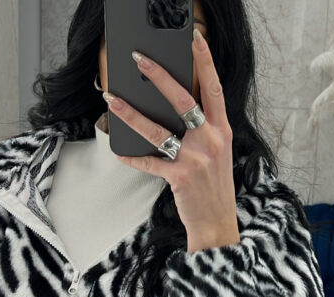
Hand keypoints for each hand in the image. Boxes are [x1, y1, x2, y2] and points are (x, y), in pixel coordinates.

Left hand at [103, 29, 239, 251]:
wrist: (216, 222)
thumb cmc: (214, 187)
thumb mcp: (217, 154)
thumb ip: (203, 131)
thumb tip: (177, 111)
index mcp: (221, 130)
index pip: (214, 88)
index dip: (205, 61)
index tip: (195, 38)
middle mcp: (210, 140)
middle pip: (182, 100)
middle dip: (159, 75)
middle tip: (140, 58)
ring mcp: (195, 158)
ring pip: (157, 129)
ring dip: (131, 114)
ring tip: (112, 100)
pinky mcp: (179, 177)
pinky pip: (149, 162)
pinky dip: (132, 158)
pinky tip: (119, 152)